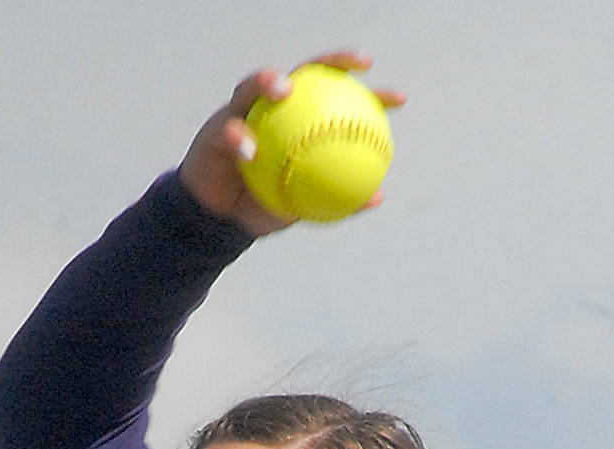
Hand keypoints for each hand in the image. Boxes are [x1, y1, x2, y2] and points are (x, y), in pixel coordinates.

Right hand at [178, 52, 405, 236]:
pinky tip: (249, 149)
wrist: (220, 221)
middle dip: (334, 61)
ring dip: (269, 81)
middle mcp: (274, 109)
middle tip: (359, 64)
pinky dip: (238, 138)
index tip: (399, 99)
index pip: (339, 101)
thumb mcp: (304, 206)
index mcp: (299, 123)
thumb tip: (378, 197)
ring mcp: (243, 113)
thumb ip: (336, 199)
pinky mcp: (214, 129)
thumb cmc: (262, 207)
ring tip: (284, 89)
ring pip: (256, 86)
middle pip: (307, 73)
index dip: (371, 95)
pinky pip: (227, 130)